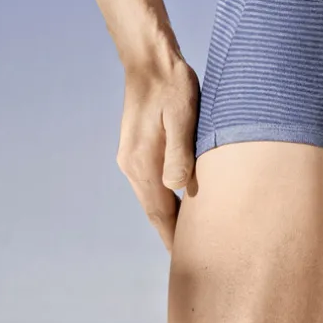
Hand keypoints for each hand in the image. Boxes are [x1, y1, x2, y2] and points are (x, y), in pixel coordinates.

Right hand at [116, 49, 199, 253]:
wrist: (149, 60)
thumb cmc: (173, 86)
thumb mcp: (183, 115)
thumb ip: (180, 153)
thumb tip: (179, 188)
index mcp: (143, 163)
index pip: (160, 213)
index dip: (174, 237)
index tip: (188, 261)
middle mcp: (131, 166)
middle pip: (153, 210)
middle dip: (171, 232)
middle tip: (191, 257)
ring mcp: (130, 157)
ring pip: (151, 197)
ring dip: (167, 215)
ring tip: (188, 235)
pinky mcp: (135, 148)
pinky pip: (149, 183)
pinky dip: (163, 197)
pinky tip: (177, 200)